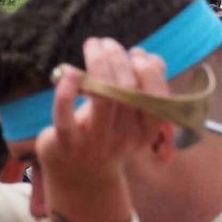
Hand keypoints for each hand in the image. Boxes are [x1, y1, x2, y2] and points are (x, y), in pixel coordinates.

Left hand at [37, 40, 173, 221]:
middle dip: (119, 59)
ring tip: (94, 45)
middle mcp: (123, 139)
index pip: (156, 98)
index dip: (149, 71)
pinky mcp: (66, 144)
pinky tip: (69, 72)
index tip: (137, 54)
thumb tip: (151, 58)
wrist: (79, 177)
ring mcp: (94, 143)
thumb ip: (145, 89)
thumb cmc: (107, 137)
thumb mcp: (131, 118)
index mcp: (145, 133)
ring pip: (103, 97)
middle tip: (107, 43)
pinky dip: (67, 92)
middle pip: (128, 91)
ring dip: (99, 63)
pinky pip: (65, 117)